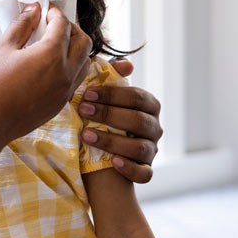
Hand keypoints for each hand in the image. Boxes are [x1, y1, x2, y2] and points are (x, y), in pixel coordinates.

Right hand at [0, 4, 91, 147]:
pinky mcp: (62, 103)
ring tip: (56, 44)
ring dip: (75, 48)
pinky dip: (71, 66)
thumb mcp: (3, 48)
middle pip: (83, 41)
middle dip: (71, 28)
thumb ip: (21, 25)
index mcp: (51, 55)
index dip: (54, 13)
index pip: (63, 25)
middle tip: (54, 25)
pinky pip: (76, 79)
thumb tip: (33, 9)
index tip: (45, 10)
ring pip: (85, 61)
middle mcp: (66, 72)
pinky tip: (52, 65)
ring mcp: (66, 89)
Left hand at [78, 58, 162, 182]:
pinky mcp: (146, 170)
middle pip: (139, 121)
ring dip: (112, 141)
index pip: (136, 97)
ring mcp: (152, 151)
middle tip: (82, 110)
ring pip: (140, 148)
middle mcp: (154, 127)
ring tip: (86, 135)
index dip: (112, 94)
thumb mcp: (105, 98)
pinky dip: (130, 168)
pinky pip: (145, 173)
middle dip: (109, 114)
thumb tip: (127, 64)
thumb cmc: (101, 117)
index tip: (86, 93)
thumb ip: (112, 79)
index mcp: (148, 106)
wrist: (98, 154)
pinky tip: (114, 163)